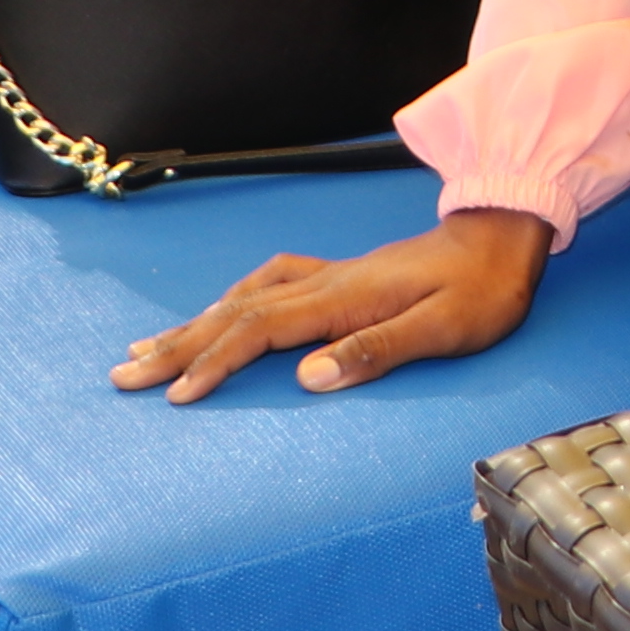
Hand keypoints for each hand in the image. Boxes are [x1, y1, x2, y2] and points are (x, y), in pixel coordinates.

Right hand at [116, 209, 553, 400]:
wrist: (505, 237)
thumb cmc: (483, 290)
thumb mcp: (445, 329)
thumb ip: (377, 350)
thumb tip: (308, 377)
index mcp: (344, 298)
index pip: (260, 332)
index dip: (214, 362)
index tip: (174, 393)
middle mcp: (326, 283)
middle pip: (235, 313)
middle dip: (177, 344)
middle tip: (124, 372)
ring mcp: (330, 277)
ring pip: (244, 298)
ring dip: (194, 323)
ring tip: (148, 346)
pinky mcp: (340, 278)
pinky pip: (266, 287)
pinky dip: (231, 302)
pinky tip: (218, 312)